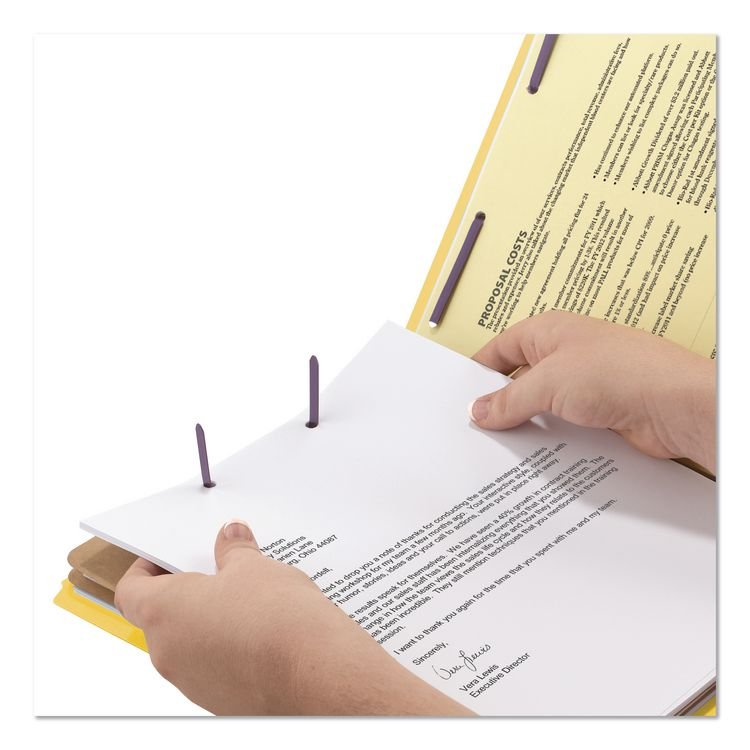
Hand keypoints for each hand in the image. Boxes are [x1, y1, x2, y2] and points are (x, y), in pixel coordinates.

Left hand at [114, 520, 472, 715]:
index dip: (146, 568)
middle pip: (163, 616)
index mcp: (163, 613)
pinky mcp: (222, 700)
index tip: (166, 555)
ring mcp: (194, 682)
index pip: (132, 589)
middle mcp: (169, 653)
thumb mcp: (255, 567)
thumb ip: (234, 552)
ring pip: (191, 642)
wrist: (316, 673)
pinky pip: (216, 665)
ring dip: (212, 620)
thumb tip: (230, 539)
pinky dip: (230, 646)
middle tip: (221, 569)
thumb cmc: (276, 619)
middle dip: (190, 591)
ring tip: (251, 598)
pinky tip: (264, 628)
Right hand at [469, 311, 715, 473]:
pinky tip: (534, 456)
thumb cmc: (621, 371)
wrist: (675, 404)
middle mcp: (566, 354)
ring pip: (541, 406)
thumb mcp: (548, 383)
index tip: (460, 398)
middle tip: (476, 428)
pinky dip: (548, 439)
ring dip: (525, 424)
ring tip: (499, 447)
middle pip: (519, 379)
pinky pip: (562, 425)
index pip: (501, 349)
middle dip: (500, 403)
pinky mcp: (599, 411)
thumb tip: (480, 410)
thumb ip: (509, 400)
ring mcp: (584, 383)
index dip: (479, 373)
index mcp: (549, 331)